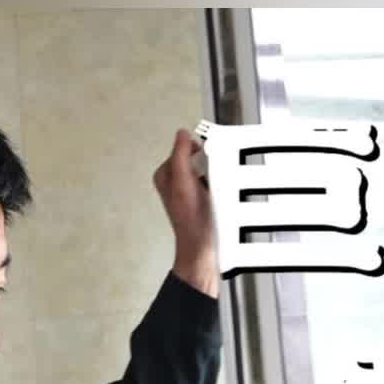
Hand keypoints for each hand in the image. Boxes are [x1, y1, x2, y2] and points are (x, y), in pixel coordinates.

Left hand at [152, 128, 218, 296]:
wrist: (203, 249)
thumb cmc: (192, 222)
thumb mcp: (184, 183)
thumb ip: (180, 155)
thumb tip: (182, 133)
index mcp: (164, 174)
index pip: (184, 147)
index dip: (199, 150)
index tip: (208, 159)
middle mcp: (174, 181)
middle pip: (197, 157)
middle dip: (208, 164)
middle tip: (212, 179)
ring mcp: (188, 190)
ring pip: (206, 169)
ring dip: (215, 175)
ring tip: (216, 191)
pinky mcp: (200, 199)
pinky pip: (213, 182)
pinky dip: (219, 186)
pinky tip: (219, 197)